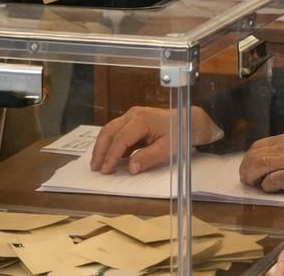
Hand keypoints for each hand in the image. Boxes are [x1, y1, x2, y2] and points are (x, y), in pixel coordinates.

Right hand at [89, 106, 220, 174]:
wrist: (188, 121)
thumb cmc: (179, 135)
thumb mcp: (167, 150)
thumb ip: (148, 158)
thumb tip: (130, 168)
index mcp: (142, 119)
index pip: (121, 138)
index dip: (111, 155)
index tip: (105, 170)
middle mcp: (133, 114)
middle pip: (109, 131)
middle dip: (100, 150)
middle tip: (95, 168)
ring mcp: (131, 116)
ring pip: (110, 129)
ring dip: (102, 146)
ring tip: (97, 163)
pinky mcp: (132, 120)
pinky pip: (116, 131)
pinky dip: (110, 144)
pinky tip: (107, 157)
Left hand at [240, 132, 283, 194]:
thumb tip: (276, 157)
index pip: (261, 144)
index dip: (251, 155)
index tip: (248, 163)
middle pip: (257, 153)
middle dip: (246, 166)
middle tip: (244, 177)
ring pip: (260, 164)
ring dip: (252, 175)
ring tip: (251, 183)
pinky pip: (272, 179)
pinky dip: (266, 184)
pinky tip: (267, 188)